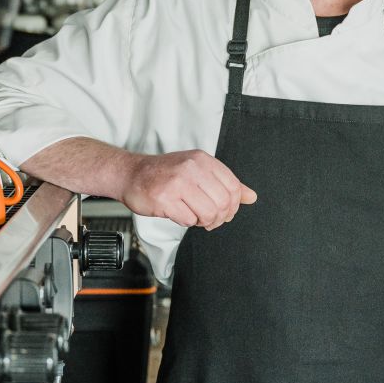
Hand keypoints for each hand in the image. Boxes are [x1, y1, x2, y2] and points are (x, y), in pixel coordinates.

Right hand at [121, 149, 256, 230]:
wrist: (132, 174)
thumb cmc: (166, 174)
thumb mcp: (198, 170)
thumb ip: (225, 183)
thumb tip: (251, 197)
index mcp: (203, 160)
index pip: (233, 186)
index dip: (233, 205)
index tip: (225, 212)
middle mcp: (192, 168)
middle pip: (223, 202)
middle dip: (219, 217)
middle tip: (210, 219)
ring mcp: (177, 183)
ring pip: (208, 213)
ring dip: (204, 222)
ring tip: (196, 217)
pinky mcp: (164, 199)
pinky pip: (188, 220)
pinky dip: (187, 222)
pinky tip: (180, 214)